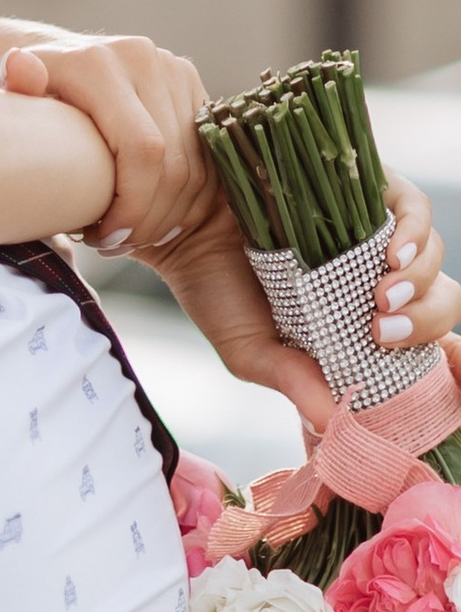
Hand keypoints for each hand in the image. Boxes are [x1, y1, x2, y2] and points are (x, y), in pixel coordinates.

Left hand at [0, 31, 212, 256]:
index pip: (142, 150)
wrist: (49, 60)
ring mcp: (171, 68)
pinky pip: (206, 157)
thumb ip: (12, 87)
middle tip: (114, 242)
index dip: (132, 207)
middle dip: (149, 218)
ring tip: (127, 231)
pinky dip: (185, 196)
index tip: (103, 238)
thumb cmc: (19, 95)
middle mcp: (141, 57)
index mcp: (97, 62)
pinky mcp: (189, 84)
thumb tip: (19, 67)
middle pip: (173, 164)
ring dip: (169, 214)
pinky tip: (152, 213)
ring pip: (195, 166)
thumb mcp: (2, 94)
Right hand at [134, 169, 454, 437]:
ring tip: (383, 294)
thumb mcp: (250, 350)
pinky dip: (412, 230)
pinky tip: (392, 252)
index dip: (420, 340)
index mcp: (353, 313)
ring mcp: (366, 225)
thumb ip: (293, 382)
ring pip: (428, 250)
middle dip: (424, 315)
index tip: (386, 348)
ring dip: (418, 277)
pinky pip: (408, 203)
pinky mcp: (357, 186)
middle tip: (382, 329)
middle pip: (436, 292)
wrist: (176, 220)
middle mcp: (368, 268)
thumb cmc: (210, 285)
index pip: (416, 330)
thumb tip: (334, 425)